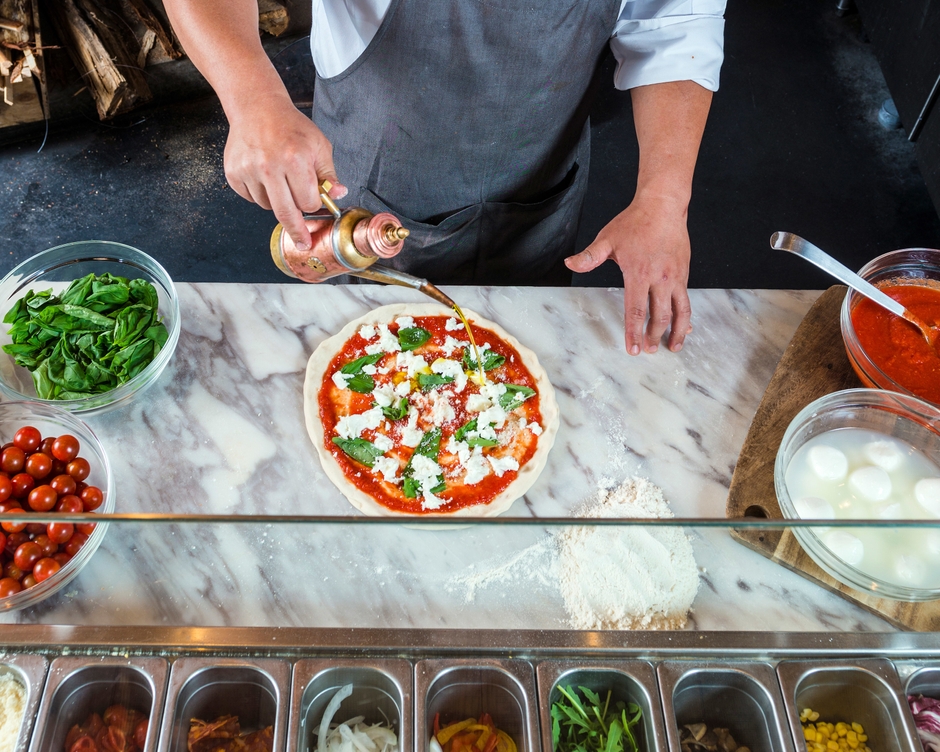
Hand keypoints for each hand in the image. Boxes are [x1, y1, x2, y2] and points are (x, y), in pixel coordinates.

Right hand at [224, 93, 347, 249]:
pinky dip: (259, 194)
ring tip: (279, 180)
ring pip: (267, 207)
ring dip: (277, 202)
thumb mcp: (318, 145)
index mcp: (294, 159)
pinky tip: (263, 176)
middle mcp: (269, 166)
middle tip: (302, 242)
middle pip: (286, 214)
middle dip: (297, 231)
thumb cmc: (290, 126)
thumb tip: (338, 195)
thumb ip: (329, 174)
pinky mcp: (234, 173)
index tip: (314, 204)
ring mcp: (248, 170)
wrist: (257, 107)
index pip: (307, 202)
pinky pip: (251, 198)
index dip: (313, 204)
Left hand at [565, 194, 692, 354]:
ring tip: (672, 347)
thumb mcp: (607, 239)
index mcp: (638, 273)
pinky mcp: (684, 274)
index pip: (635, 310)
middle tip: (648, 351)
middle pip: (659, 316)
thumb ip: (589, 256)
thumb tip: (569, 263)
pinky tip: (684, 327)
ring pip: (679, 311)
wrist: (664, 205)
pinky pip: (686, 300)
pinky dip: (685, 317)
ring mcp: (675, 277)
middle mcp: (659, 278)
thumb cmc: (634, 222)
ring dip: (676, 332)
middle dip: (653, 337)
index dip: (634, 332)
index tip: (632, 349)